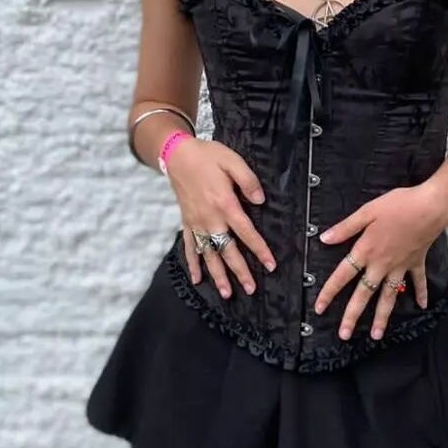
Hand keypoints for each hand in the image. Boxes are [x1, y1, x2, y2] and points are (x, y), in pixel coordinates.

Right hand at [166, 138, 276, 298]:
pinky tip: (197, 279)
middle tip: (251, 289)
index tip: (270, 265)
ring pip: (209, 254)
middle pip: (227, 250)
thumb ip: (249, 181)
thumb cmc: (208, 156)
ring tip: (227, 293)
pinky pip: (190, 247)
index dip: (259, 250)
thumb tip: (260, 201)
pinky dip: (193, 264)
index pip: (246, 232)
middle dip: (240, 271)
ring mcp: (196, 223)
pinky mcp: (187, 222)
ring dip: (218, 275)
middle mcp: (210, 218)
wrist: (177, 154)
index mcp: (225, 204)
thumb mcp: (233, 160)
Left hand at [314, 184, 446, 340]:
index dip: (329, 292)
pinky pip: (417, 281)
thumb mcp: (367, 211)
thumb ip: (346, 228)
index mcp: (366, 250)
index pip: (343, 275)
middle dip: (353, 315)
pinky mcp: (416, 262)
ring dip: (383, 316)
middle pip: (364, 294)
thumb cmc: (398, 205)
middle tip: (344, 335)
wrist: (430, 207)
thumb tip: (324, 239)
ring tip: (377, 335)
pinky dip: (420, 293)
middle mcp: (382, 264)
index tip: (319, 308)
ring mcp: (400, 266)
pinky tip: (422, 306)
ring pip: (389, 296)